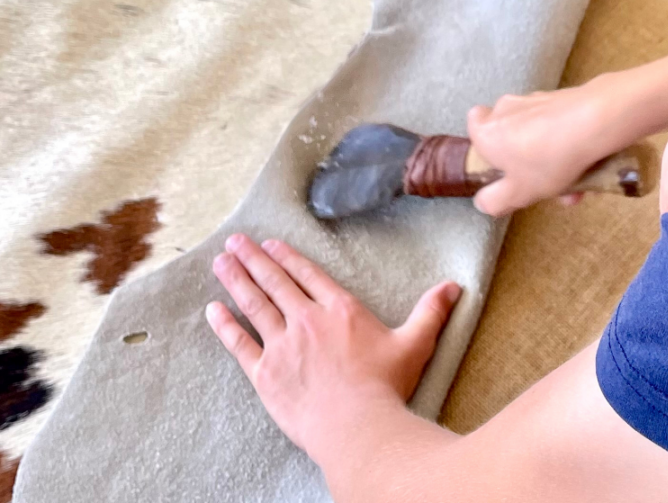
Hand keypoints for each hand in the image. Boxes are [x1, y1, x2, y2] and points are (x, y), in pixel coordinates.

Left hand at [206, 234, 459, 468]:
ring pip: (253, 305)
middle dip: (253, 259)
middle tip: (235, 241)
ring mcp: (282, 346)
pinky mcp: (265, 373)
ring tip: (220, 262)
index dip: (288, 257)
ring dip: (235, 281)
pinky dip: (224, 326)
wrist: (355, 425)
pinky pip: (239, 343)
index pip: (308, 275)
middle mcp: (307, 321)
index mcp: (340, 310)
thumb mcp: (416, 344)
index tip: (270, 243)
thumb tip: (454, 287)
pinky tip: (212, 310)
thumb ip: (431, 312)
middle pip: (275, 282)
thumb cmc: (385, 386)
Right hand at [467, 76, 634, 215]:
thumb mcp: (519, 193)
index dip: (487, 144)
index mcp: (487, 132)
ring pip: (539, 133)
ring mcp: (535, 100)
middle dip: (529, 162)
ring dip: (554, 159)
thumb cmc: (548, 158)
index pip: (474, 125)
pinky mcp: (562, 97)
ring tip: (578, 185)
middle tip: (546, 185)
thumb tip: (483, 202)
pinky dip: (572, 145)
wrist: (593, 123)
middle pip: (510, 134)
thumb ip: (496, 200)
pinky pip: (561, 126)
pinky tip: (590, 167)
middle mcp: (506, 109)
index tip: (503, 163)